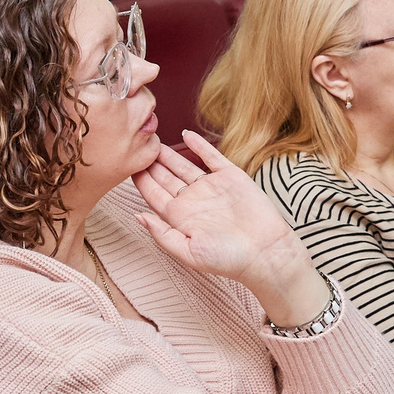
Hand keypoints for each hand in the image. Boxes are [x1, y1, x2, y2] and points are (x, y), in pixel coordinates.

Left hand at [132, 132, 325, 322]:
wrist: (266, 252)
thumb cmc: (228, 259)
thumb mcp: (188, 252)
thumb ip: (162, 234)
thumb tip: (137, 216)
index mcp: (179, 217)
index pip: (153, 194)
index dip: (140, 180)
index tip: (127, 164)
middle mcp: (192, 200)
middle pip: (165, 177)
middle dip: (150, 163)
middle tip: (136, 144)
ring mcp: (211, 187)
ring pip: (184, 164)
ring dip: (168, 153)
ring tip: (153, 139)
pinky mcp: (231, 176)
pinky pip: (211, 156)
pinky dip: (199, 144)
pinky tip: (185, 134)